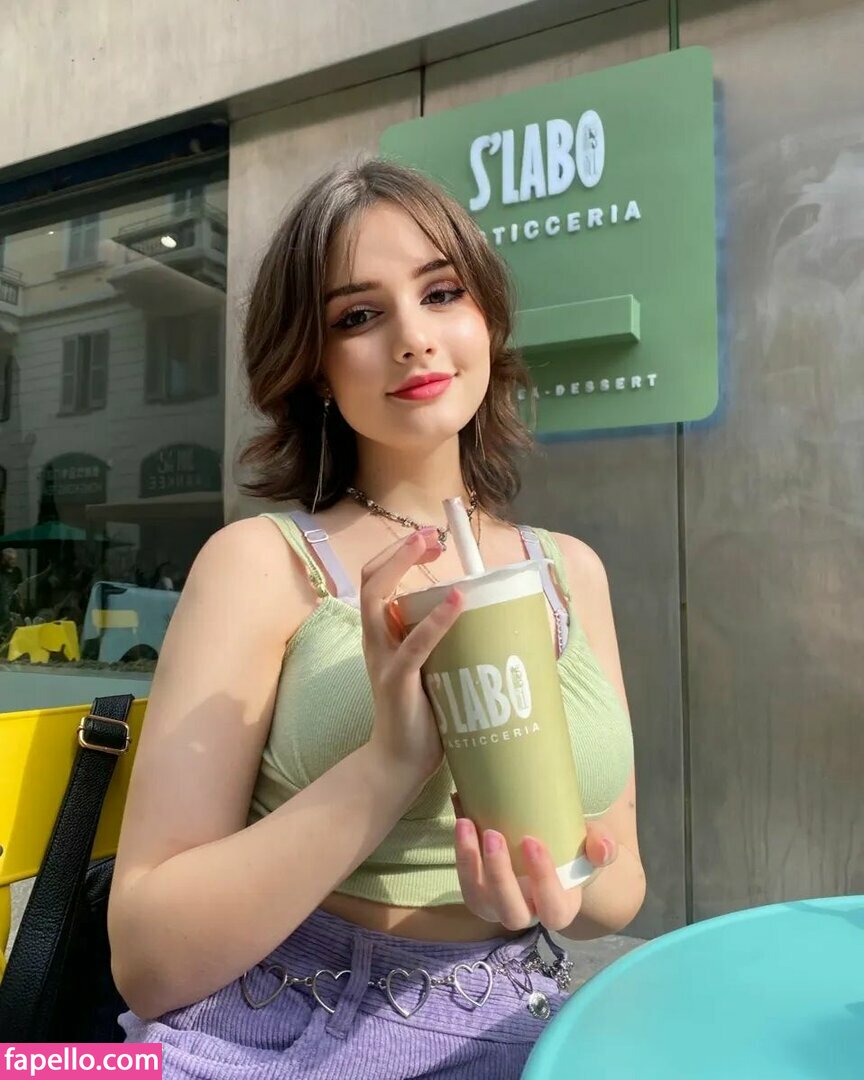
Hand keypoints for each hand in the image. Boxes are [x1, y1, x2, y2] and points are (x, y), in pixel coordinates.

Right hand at [361, 529, 464, 781]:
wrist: (398, 764)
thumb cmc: (422, 716)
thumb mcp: (432, 668)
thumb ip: (444, 643)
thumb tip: (488, 617)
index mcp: (382, 636)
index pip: (376, 581)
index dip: (398, 554)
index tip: (431, 542)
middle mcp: (375, 641)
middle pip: (370, 580)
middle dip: (398, 550)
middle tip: (431, 536)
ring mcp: (382, 660)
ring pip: (377, 600)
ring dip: (402, 566)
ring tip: (430, 544)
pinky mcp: (397, 681)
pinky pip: (414, 645)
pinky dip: (436, 620)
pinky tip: (458, 600)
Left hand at [453, 795, 616, 931]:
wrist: (552, 850)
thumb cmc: (575, 851)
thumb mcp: (595, 845)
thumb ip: (603, 846)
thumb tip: (601, 848)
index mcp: (560, 908)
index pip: (553, 909)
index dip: (542, 880)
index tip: (531, 841)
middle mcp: (527, 915)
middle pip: (510, 911)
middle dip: (499, 875)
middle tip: (493, 834)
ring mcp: (498, 907)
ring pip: (479, 900)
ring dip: (469, 865)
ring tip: (465, 825)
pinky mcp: (478, 893)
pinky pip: (464, 883)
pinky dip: (459, 854)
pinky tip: (460, 822)